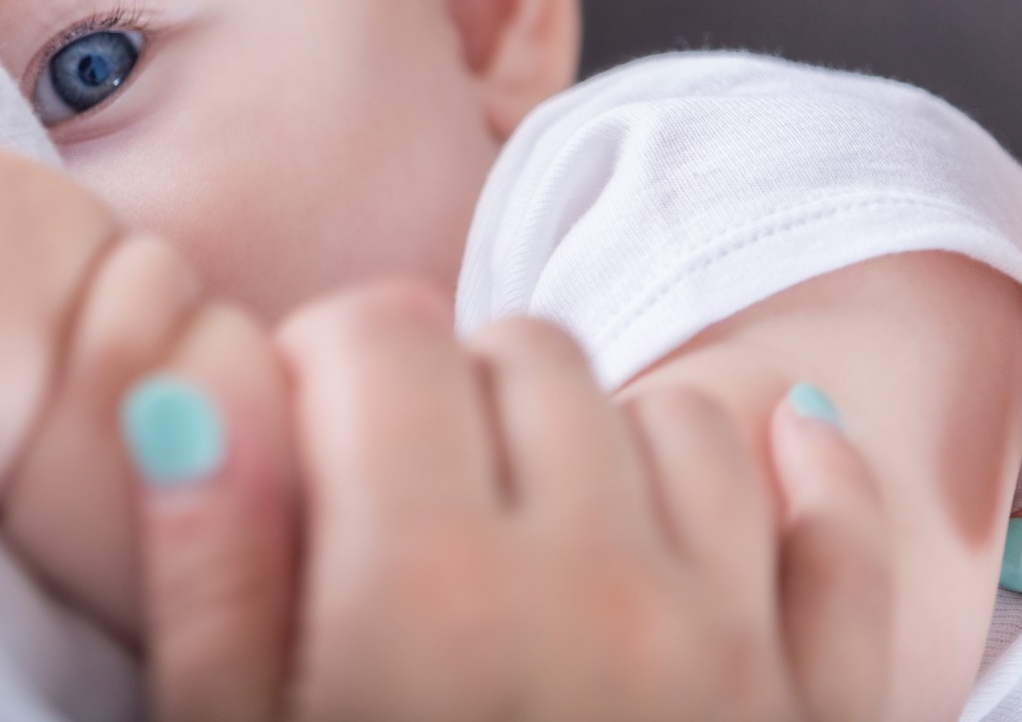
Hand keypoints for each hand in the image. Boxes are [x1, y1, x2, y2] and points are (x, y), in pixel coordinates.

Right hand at [131, 282, 892, 721]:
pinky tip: (751, 473)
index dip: (327, 361)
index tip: (307, 430)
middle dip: (445, 391)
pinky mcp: (822, 713)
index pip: (385, 338)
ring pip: (671, 417)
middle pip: (521, 357)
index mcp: (425, 591)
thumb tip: (188, 395)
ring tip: (530, 521)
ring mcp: (728, 648)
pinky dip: (793, 482)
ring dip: (592, 438)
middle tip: (402, 493)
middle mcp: (594, 585)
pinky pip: (834, 532)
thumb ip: (213, 577)